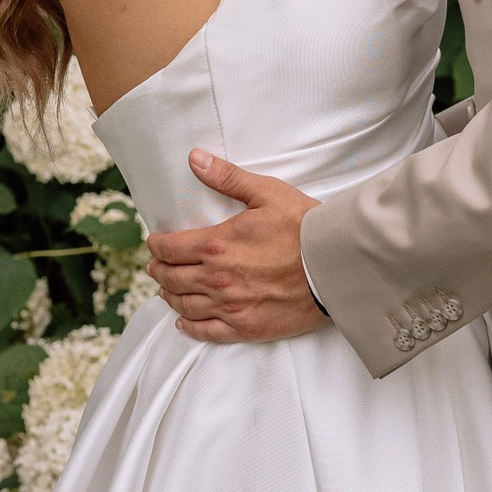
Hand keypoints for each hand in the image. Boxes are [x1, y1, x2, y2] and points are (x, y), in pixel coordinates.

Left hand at [145, 153, 328, 341]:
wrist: (336, 266)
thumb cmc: (305, 227)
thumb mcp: (267, 193)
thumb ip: (227, 177)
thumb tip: (195, 158)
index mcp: (217, 245)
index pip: (169, 249)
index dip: (156, 246)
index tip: (155, 243)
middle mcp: (217, 279)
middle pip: (171, 278)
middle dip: (159, 270)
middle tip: (157, 266)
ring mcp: (230, 307)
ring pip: (184, 305)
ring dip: (170, 296)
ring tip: (167, 289)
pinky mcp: (246, 327)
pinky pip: (206, 332)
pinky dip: (189, 327)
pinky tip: (183, 322)